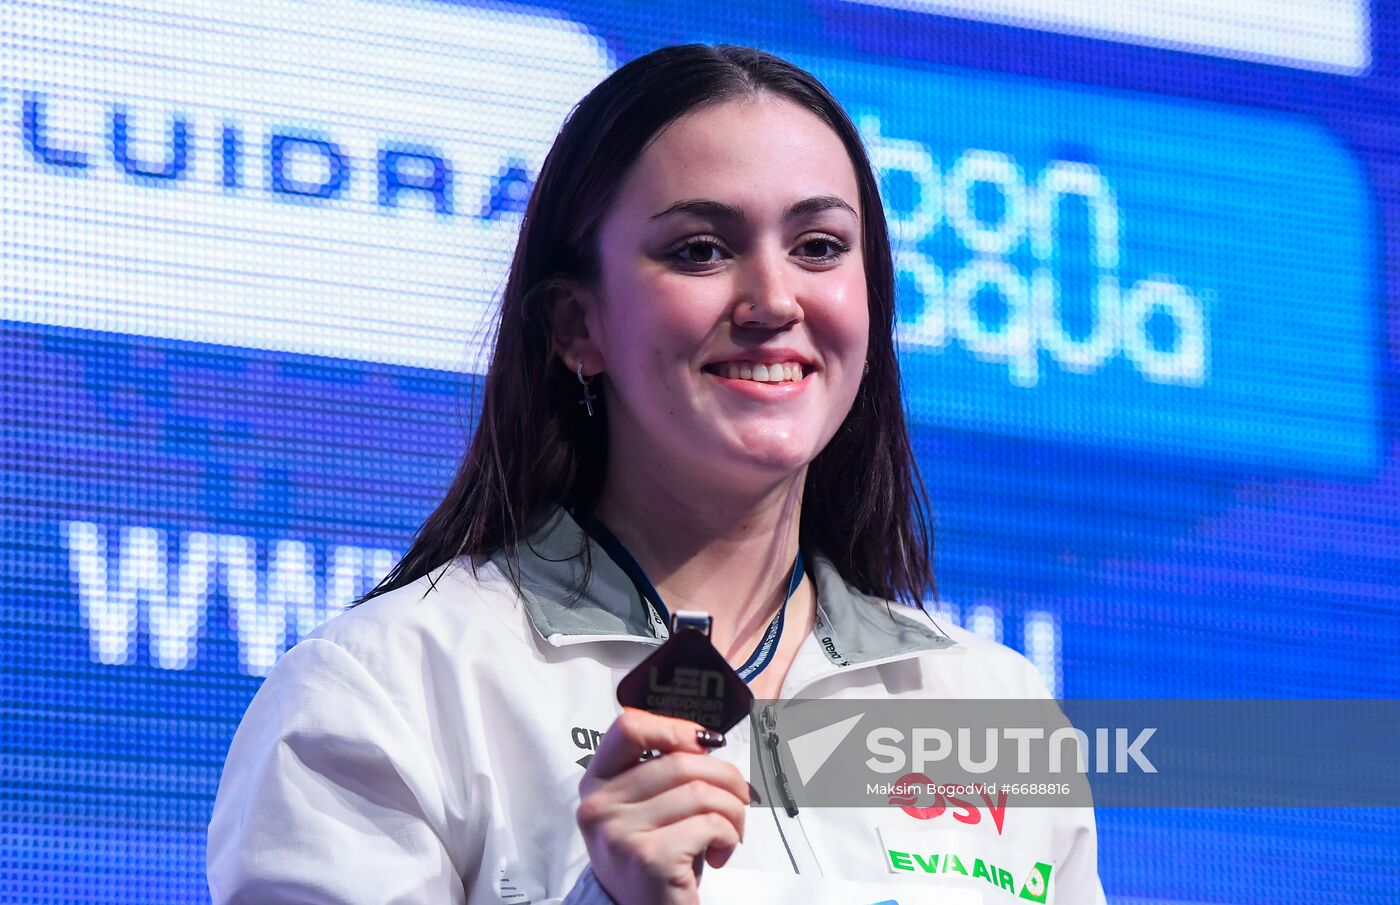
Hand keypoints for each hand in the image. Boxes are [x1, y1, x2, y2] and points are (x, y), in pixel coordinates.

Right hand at [576, 708, 748, 904]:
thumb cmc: (655, 859)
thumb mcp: (645, 808)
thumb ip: (662, 771)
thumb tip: (705, 742)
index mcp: (597, 783)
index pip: (628, 727)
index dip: (675, 728)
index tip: (704, 745)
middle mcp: (600, 806)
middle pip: (679, 761)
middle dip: (726, 777)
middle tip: (740, 798)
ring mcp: (620, 833)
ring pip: (701, 792)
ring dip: (732, 811)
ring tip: (730, 831)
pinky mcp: (649, 859)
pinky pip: (710, 825)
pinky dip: (729, 836)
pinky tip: (719, 853)